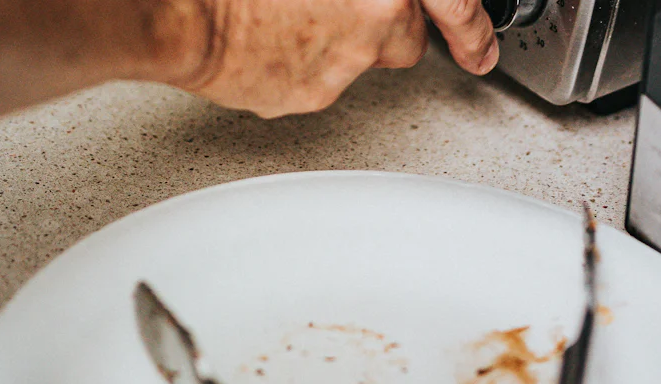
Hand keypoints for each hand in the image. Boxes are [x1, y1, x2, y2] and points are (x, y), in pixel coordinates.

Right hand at [149, 0, 497, 117]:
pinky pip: (319, 82)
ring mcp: (341, 65)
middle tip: (349, 14)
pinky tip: (270, 43)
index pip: (455, 5)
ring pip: (360, 63)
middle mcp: (372, 22)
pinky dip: (303, 67)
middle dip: (386, 30)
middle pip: (405, 41)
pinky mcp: (309, 97)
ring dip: (339, 45)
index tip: (480, 47)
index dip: (471, 28)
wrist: (180, 14)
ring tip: (288, 21)